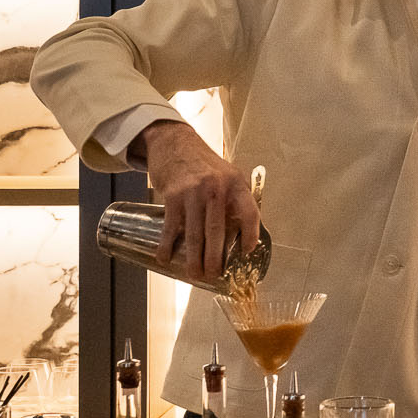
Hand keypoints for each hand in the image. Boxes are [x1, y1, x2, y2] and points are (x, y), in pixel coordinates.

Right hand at [134, 120, 260, 279]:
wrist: (175, 142)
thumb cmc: (203, 164)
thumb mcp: (226, 175)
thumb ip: (234, 199)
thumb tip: (242, 232)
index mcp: (235, 183)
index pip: (250, 212)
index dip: (251, 235)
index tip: (246, 252)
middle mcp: (216, 187)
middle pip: (218, 230)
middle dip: (215, 257)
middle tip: (213, 275)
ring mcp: (193, 192)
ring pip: (194, 232)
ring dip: (193, 257)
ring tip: (194, 274)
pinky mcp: (172, 195)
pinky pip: (171, 226)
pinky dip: (167, 245)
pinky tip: (165, 257)